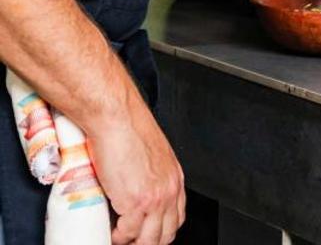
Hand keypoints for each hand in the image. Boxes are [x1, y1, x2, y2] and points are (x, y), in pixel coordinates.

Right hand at [90, 101, 184, 244]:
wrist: (118, 118)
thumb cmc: (128, 130)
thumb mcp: (151, 155)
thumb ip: (152, 176)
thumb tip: (138, 189)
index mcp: (174, 177)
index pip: (176, 217)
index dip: (160, 231)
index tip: (146, 234)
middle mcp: (170, 189)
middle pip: (166, 234)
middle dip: (148, 241)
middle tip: (132, 239)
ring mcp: (156, 198)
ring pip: (150, 240)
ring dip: (133, 242)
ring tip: (120, 237)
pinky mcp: (138, 202)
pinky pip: (129, 233)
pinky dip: (119, 237)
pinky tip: (112, 231)